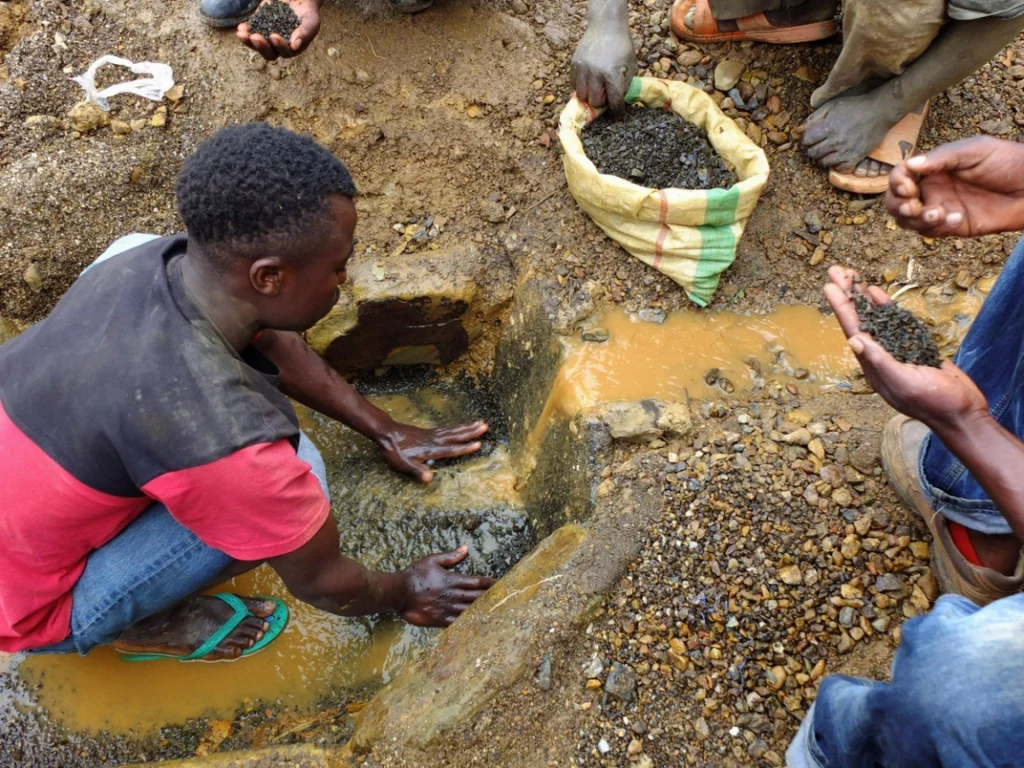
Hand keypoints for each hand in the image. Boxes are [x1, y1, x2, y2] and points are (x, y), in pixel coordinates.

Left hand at [237, 0, 319, 60]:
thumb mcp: (311, 20)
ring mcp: (267, 37)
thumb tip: (294, 46)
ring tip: (241, 34)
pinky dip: (245, 31)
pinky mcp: (259, 26)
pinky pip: (249, 33)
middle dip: (261, 47)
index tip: (274, 35)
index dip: (279, 46)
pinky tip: (241, 27)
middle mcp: (279, 46)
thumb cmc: (308, 11)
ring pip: (256, 45)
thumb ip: (305, 33)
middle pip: (269, 53)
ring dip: (248, 42)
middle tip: (255, 37)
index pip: (285, 53)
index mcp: (293, 48)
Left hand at [377, 419, 487, 482]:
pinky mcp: (429, 432)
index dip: (464, 448)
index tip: (478, 444)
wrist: (387, 433)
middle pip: (456, 435)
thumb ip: (417, 470)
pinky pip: (447, 429)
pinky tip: (461, 427)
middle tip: (485, 426)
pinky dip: (457, 427)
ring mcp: (432, 434)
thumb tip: (430, 479)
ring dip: (467, 427)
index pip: (451, 449)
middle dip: (471, 432)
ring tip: (480, 422)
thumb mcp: (403, 464)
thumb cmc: (395, 450)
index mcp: (431, 449)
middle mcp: (434, 440)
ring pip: (453, 430)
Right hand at [399, 546, 495, 626]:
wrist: (399, 592)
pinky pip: (459, 623)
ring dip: (483, 610)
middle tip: (505, 599)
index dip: (491, 583)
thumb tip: (466, 548)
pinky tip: (478, 624)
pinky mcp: (441, 620)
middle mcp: (454, 595)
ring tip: (496, 612)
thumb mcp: (433, 560)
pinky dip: (469, 623)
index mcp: (453, 580)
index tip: (501, 583)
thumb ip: (451, 556)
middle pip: (478, 597)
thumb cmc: (416, 574)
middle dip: (491, 597)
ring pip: (471, 611)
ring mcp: (448, 609)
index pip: (478, 581)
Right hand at [570, 20, 636, 113]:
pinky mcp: (574, 65)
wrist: (606, 26)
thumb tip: (620, 104)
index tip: (618, 119)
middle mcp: (595, 73)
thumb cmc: (622, 47)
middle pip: (595, 102)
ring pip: (582, 96)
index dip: (617, 112)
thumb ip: (626, 86)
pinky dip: (581, 87)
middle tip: (607, 97)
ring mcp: (582, 69)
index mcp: (612, 74)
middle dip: (602, 103)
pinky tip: (589, 81)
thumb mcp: (631, 66)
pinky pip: (574, 85)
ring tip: (596, 89)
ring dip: (590, 96)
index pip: (614, 101)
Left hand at [824, 266, 987, 429]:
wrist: (963, 412)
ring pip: (875, 318)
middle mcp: (880, 355)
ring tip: (851, 276)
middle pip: (859, 319)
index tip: (829, 286)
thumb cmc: (934, 402)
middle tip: (835, 270)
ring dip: (862, 298)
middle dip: (847, 295)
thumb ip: (880, 362)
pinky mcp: (913, 346)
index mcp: (873, 365)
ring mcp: (896, 349)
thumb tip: (855, 341)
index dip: (841, 306)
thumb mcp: (904, 382)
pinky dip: (885, 307)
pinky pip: (894, 322)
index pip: (852, 330)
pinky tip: (876, 293)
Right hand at [886, 136, 1023, 237]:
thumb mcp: (975, 151)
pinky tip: (958, 218)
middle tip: (913, 208)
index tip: (908, 187)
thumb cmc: (1008, 161)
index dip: (896, 182)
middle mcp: (932, 189)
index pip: (900, 176)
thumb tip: (910, 164)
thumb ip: (942, 158)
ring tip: (939, 214)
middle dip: (898, 206)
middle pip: (896, 202)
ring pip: (909, 221)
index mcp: (933, 167)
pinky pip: (932, 233)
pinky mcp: (953, 227)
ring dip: (918, 220)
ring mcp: (941, 208)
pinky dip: (939, 228)